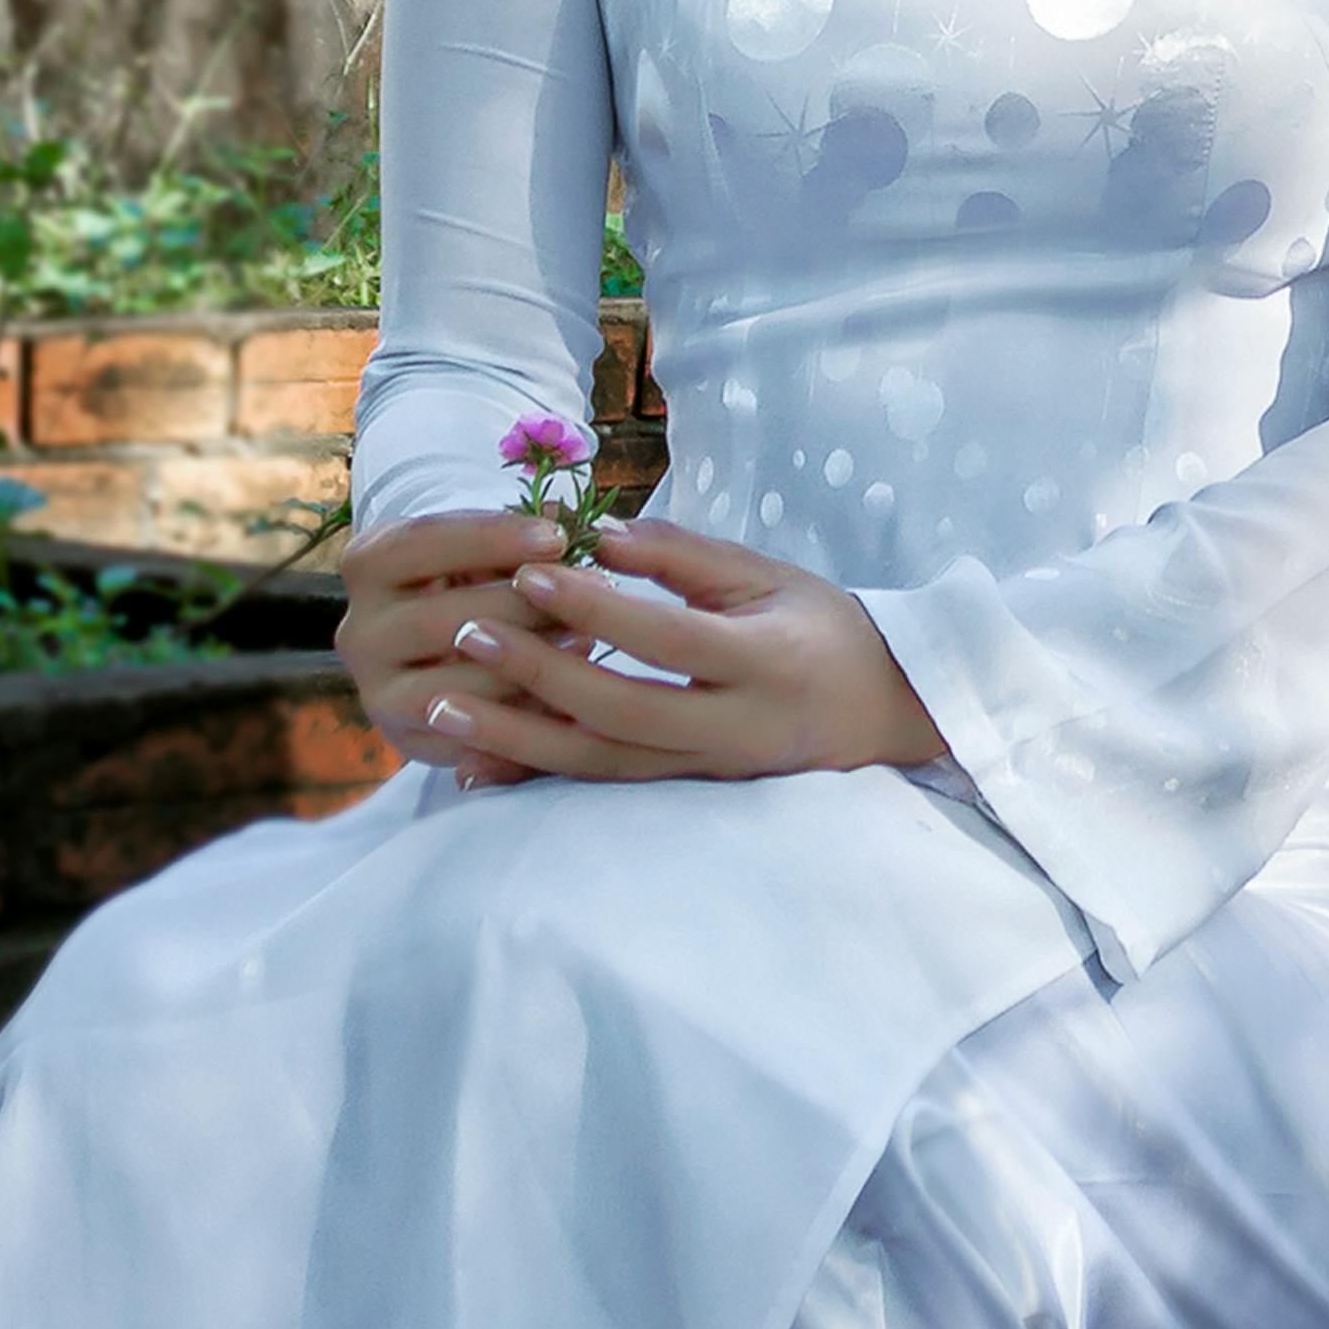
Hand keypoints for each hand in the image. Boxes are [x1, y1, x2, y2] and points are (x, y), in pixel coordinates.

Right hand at [335, 508, 589, 789]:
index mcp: (367, 564)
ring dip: (524, 666)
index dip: (492, 539)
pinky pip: (468, 737)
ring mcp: (377, 693)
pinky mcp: (408, 741)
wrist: (433, 657)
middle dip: (522, 606)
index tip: (557, 538)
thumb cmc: (469, 580)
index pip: (423, 543)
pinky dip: (520, 717)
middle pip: (442, 618)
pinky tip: (569, 697)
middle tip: (589, 594)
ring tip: (586, 639)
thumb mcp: (479, 548)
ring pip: (453, 685)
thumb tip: (572, 522)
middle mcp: (357, 631)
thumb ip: (515, 534)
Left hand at [418, 512, 950, 787]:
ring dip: (517, 738)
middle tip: (468, 631)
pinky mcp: (688, 792)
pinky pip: (603, 787)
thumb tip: (600, 536)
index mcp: (763, 660)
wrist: (885, 712)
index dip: (596, 608)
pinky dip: (537, 777)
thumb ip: (685, 558)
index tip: (531, 572)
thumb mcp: (769, 575)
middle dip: (537, 675)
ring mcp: (709, 770)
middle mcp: (734, 727)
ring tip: (443, 707)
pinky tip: (475, 766)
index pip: (667, 637)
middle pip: (621, 711)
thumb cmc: (825, 627)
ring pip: (602, 763)